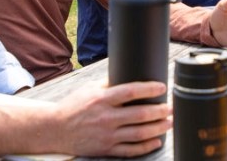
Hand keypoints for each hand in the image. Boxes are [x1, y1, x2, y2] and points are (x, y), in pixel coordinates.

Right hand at [53, 80, 170, 156]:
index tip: (162, 87)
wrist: (56, 129)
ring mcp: (107, 135)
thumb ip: (108, 85)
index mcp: (101, 99)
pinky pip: (131, 150)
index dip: (149, 89)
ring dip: (158, 128)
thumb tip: (130, 77)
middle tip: (171, 107)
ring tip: (169, 122)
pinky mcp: (106, 149)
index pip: (130, 92)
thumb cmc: (73, 106)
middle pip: (140, 115)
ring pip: (139, 133)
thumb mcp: (88, 89)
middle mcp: (105, 117)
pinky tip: (156, 140)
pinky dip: (147, 146)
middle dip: (160, 111)